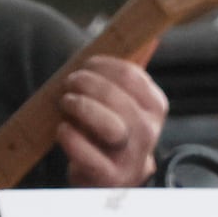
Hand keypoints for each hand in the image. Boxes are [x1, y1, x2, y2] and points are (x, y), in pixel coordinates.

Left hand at [56, 57, 166, 188]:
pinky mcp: (108, 176)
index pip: (132, 75)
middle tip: (70, 83)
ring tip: (66, 103)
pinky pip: (89, 156)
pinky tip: (63, 128)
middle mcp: (148, 131)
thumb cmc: (113, 131)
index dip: (102, 65)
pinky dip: (71, 138)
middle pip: (118, 98)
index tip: (85, 66)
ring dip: (81, 108)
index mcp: (155, 107)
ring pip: (110, 126)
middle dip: (87, 85)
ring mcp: (130, 157)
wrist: (112, 178)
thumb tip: (148, 39)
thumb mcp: (126, 101)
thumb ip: (129, 75)